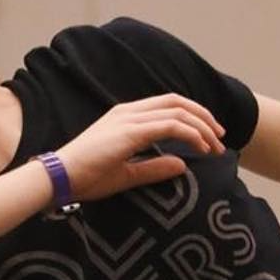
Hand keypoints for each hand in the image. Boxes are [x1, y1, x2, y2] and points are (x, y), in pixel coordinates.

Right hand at [55, 94, 225, 201]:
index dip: (192, 116)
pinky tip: (201, 147)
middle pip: (177, 102)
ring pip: (178, 111)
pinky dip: (191, 134)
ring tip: (216, 145)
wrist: (59, 178)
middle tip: (221, 137)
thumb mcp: (127, 174)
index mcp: (125, 116)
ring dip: (202, 126)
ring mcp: (129, 119)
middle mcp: (128, 111)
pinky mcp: (130, 132)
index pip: (167, 105)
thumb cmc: (85, 177)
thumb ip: (154, 167)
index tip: (209, 136)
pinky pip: (171, 126)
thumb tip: (182, 164)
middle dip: (204, 117)